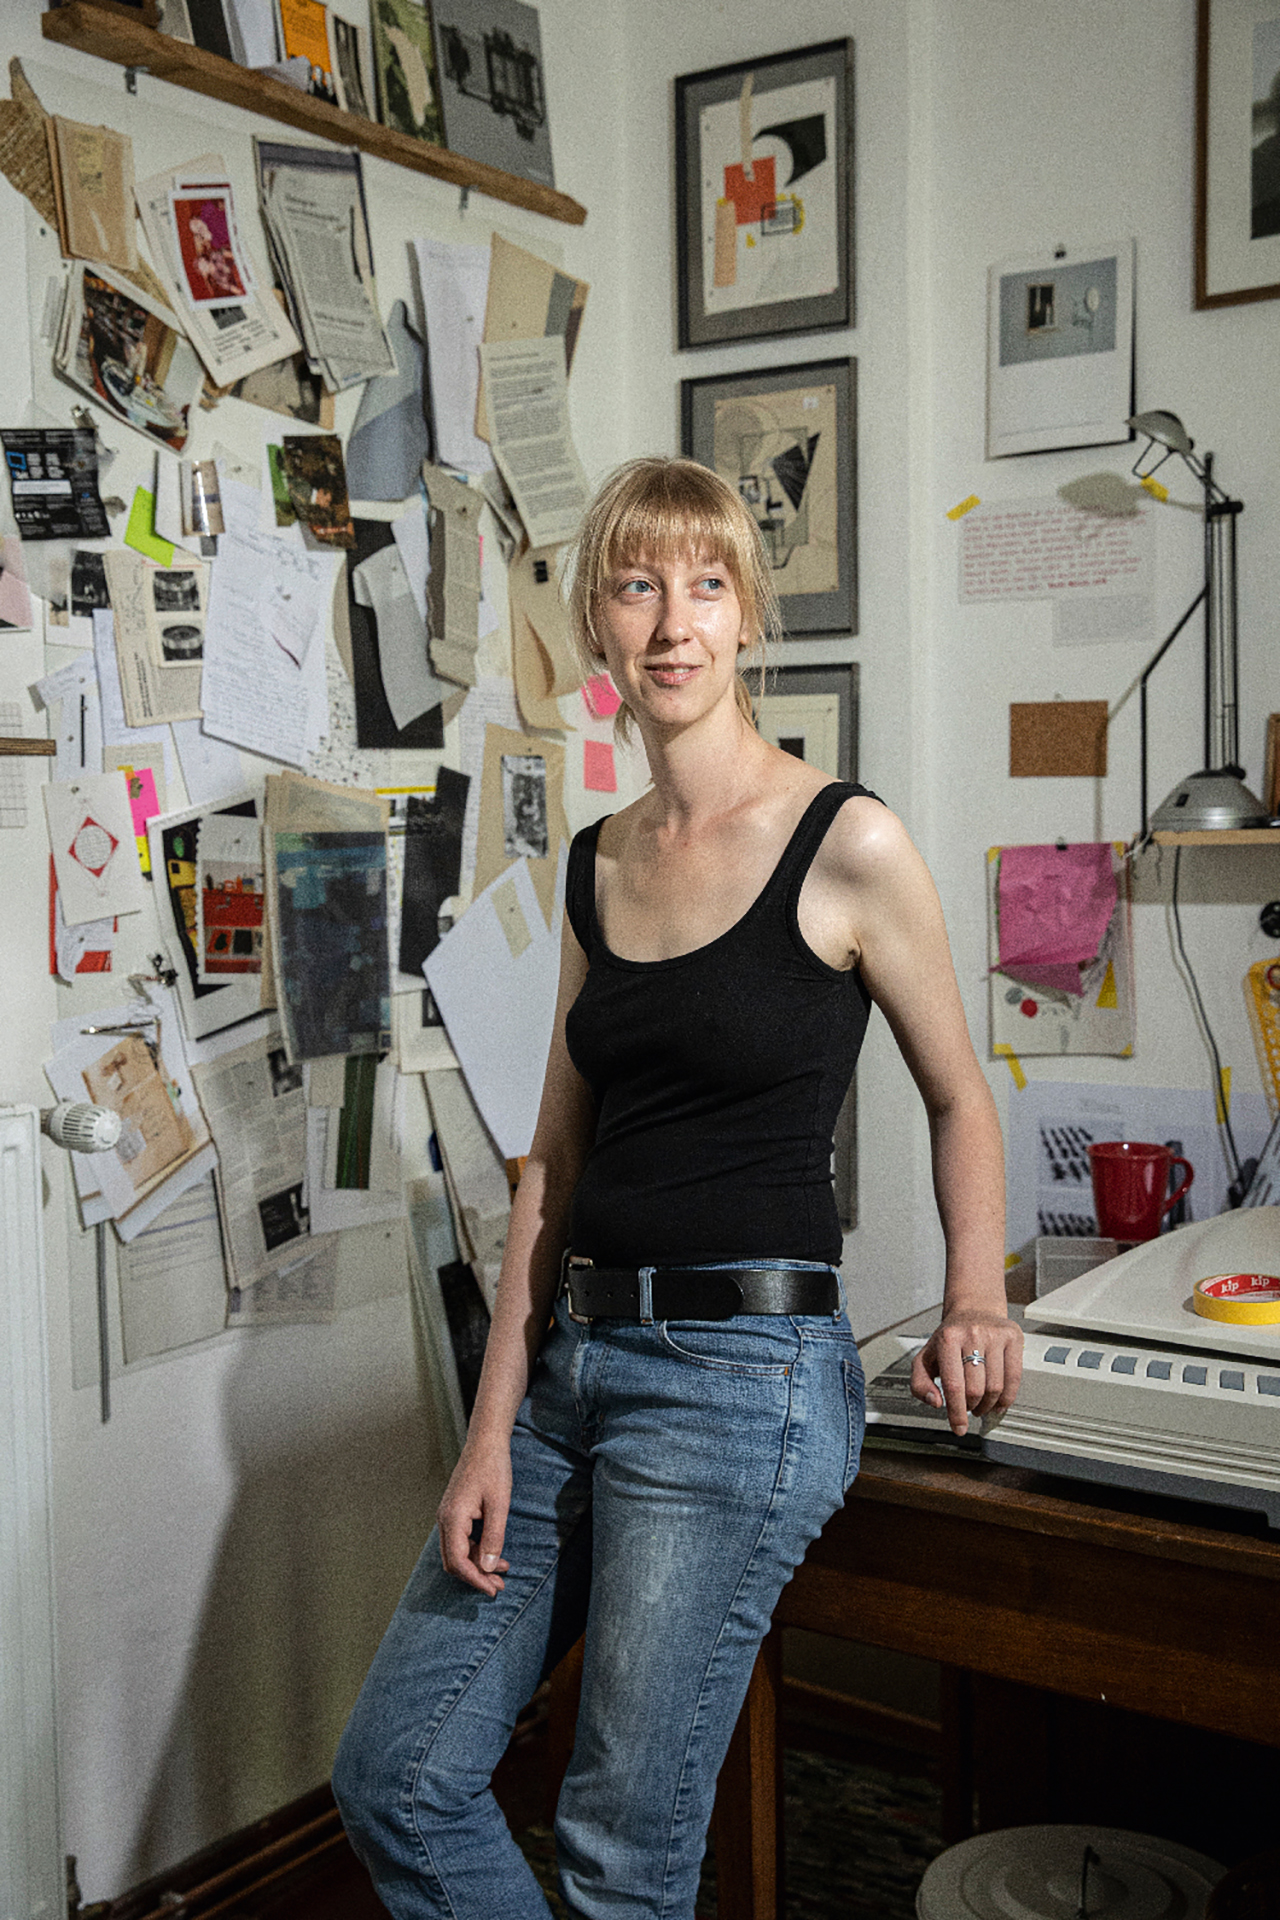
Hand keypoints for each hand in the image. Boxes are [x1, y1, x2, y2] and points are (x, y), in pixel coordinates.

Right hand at [437, 1436, 512, 1596]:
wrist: (485, 1443)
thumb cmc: (493, 1469)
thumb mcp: (499, 1505)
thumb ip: (494, 1537)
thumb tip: (489, 1567)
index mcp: (452, 1518)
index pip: (457, 1561)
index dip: (475, 1579)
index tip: (493, 1589)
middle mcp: (444, 1519)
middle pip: (453, 1561)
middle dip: (476, 1577)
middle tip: (499, 1586)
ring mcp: (447, 1516)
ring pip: (457, 1552)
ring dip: (477, 1565)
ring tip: (501, 1573)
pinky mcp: (454, 1513)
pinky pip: (460, 1541)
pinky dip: (476, 1551)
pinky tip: (494, 1554)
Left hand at [910, 1308, 1022, 1436]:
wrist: (973, 1311)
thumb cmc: (949, 1338)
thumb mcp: (925, 1358)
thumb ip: (920, 1384)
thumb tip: (936, 1402)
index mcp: (947, 1338)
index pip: (953, 1385)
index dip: (956, 1412)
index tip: (959, 1428)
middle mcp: (972, 1334)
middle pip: (976, 1389)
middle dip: (971, 1407)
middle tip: (969, 1410)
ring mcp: (995, 1335)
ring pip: (996, 1387)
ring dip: (988, 1406)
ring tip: (981, 1406)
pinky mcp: (1013, 1338)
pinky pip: (1015, 1378)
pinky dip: (1007, 1398)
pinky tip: (999, 1402)